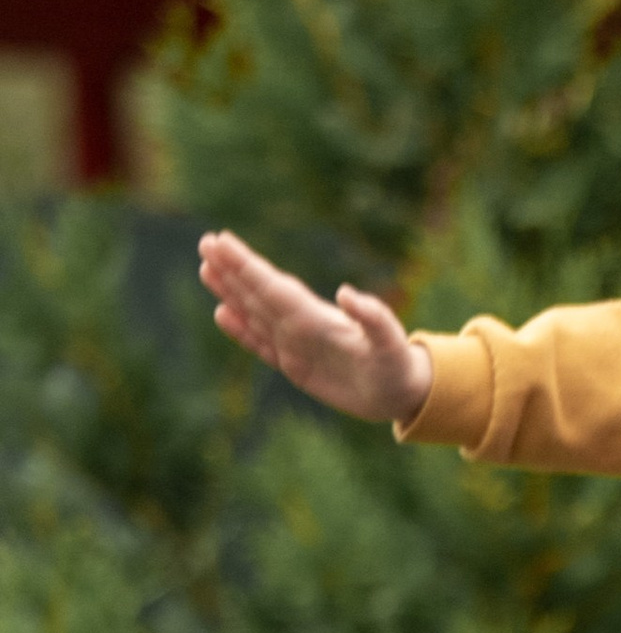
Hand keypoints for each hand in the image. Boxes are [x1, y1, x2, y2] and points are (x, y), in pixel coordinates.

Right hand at [196, 229, 432, 426]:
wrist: (404, 390)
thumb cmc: (399, 366)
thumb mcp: (391, 344)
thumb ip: (373, 318)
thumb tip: (346, 294)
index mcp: (317, 319)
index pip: (274, 287)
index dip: (247, 266)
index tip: (223, 242)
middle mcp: (302, 326)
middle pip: (259, 293)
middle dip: (232, 270)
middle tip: (206, 242)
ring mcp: (297, 344)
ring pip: (255, 313)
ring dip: (231, 293)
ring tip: (206, 268)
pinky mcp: (296, 365)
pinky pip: (262, 344)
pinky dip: (241, 331)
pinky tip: (222, 314)